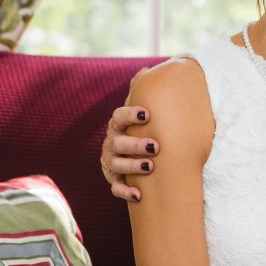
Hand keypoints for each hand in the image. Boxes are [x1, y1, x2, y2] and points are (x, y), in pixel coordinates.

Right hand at [100, 69, 158, 201]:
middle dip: (135, 144)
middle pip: (118, 142)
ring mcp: (110, 162)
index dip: (130, 114)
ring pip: (116, 164)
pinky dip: (125, 192)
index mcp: (118, 125)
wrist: (138, 154)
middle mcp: (111, 143)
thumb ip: (141, 93)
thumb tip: (143, 71)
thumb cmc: (143, 129)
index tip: (147, 114)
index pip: (118, 117)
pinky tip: (139, 195)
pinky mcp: (114, 179)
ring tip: (150, 166)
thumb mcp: (142, 112)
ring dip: (132, 166)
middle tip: (155, 146)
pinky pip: (116, 188)